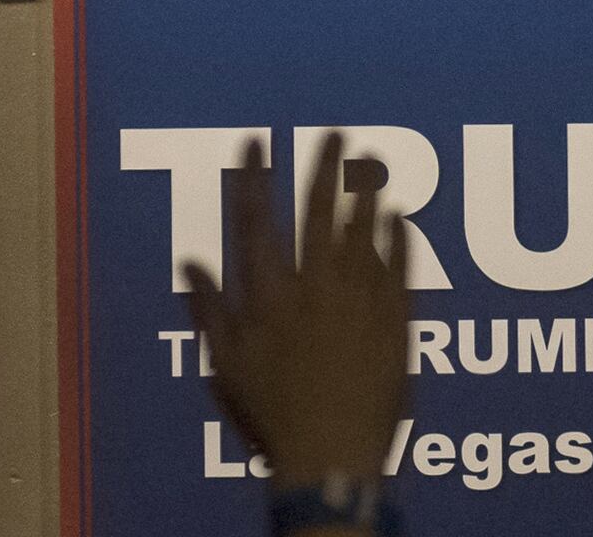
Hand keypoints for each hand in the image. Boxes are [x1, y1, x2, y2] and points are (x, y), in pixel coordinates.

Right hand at [183, 137, 413, 488]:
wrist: (331, 456)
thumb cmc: (271, 416)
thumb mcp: (226, 367)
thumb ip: (209, 311)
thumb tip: (190, 266)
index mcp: (269, 296)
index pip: (256, 221)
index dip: (254, 178)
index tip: (257, 142)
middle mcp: (315, 287)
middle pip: (319, 213)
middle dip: (325, 169)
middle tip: (335, 136)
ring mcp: (360, 301)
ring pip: (364, 232)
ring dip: (366, 195)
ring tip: (372, 165)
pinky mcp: (396, 321)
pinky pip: (401, 268)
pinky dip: (400, 240)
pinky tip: (402, 218)